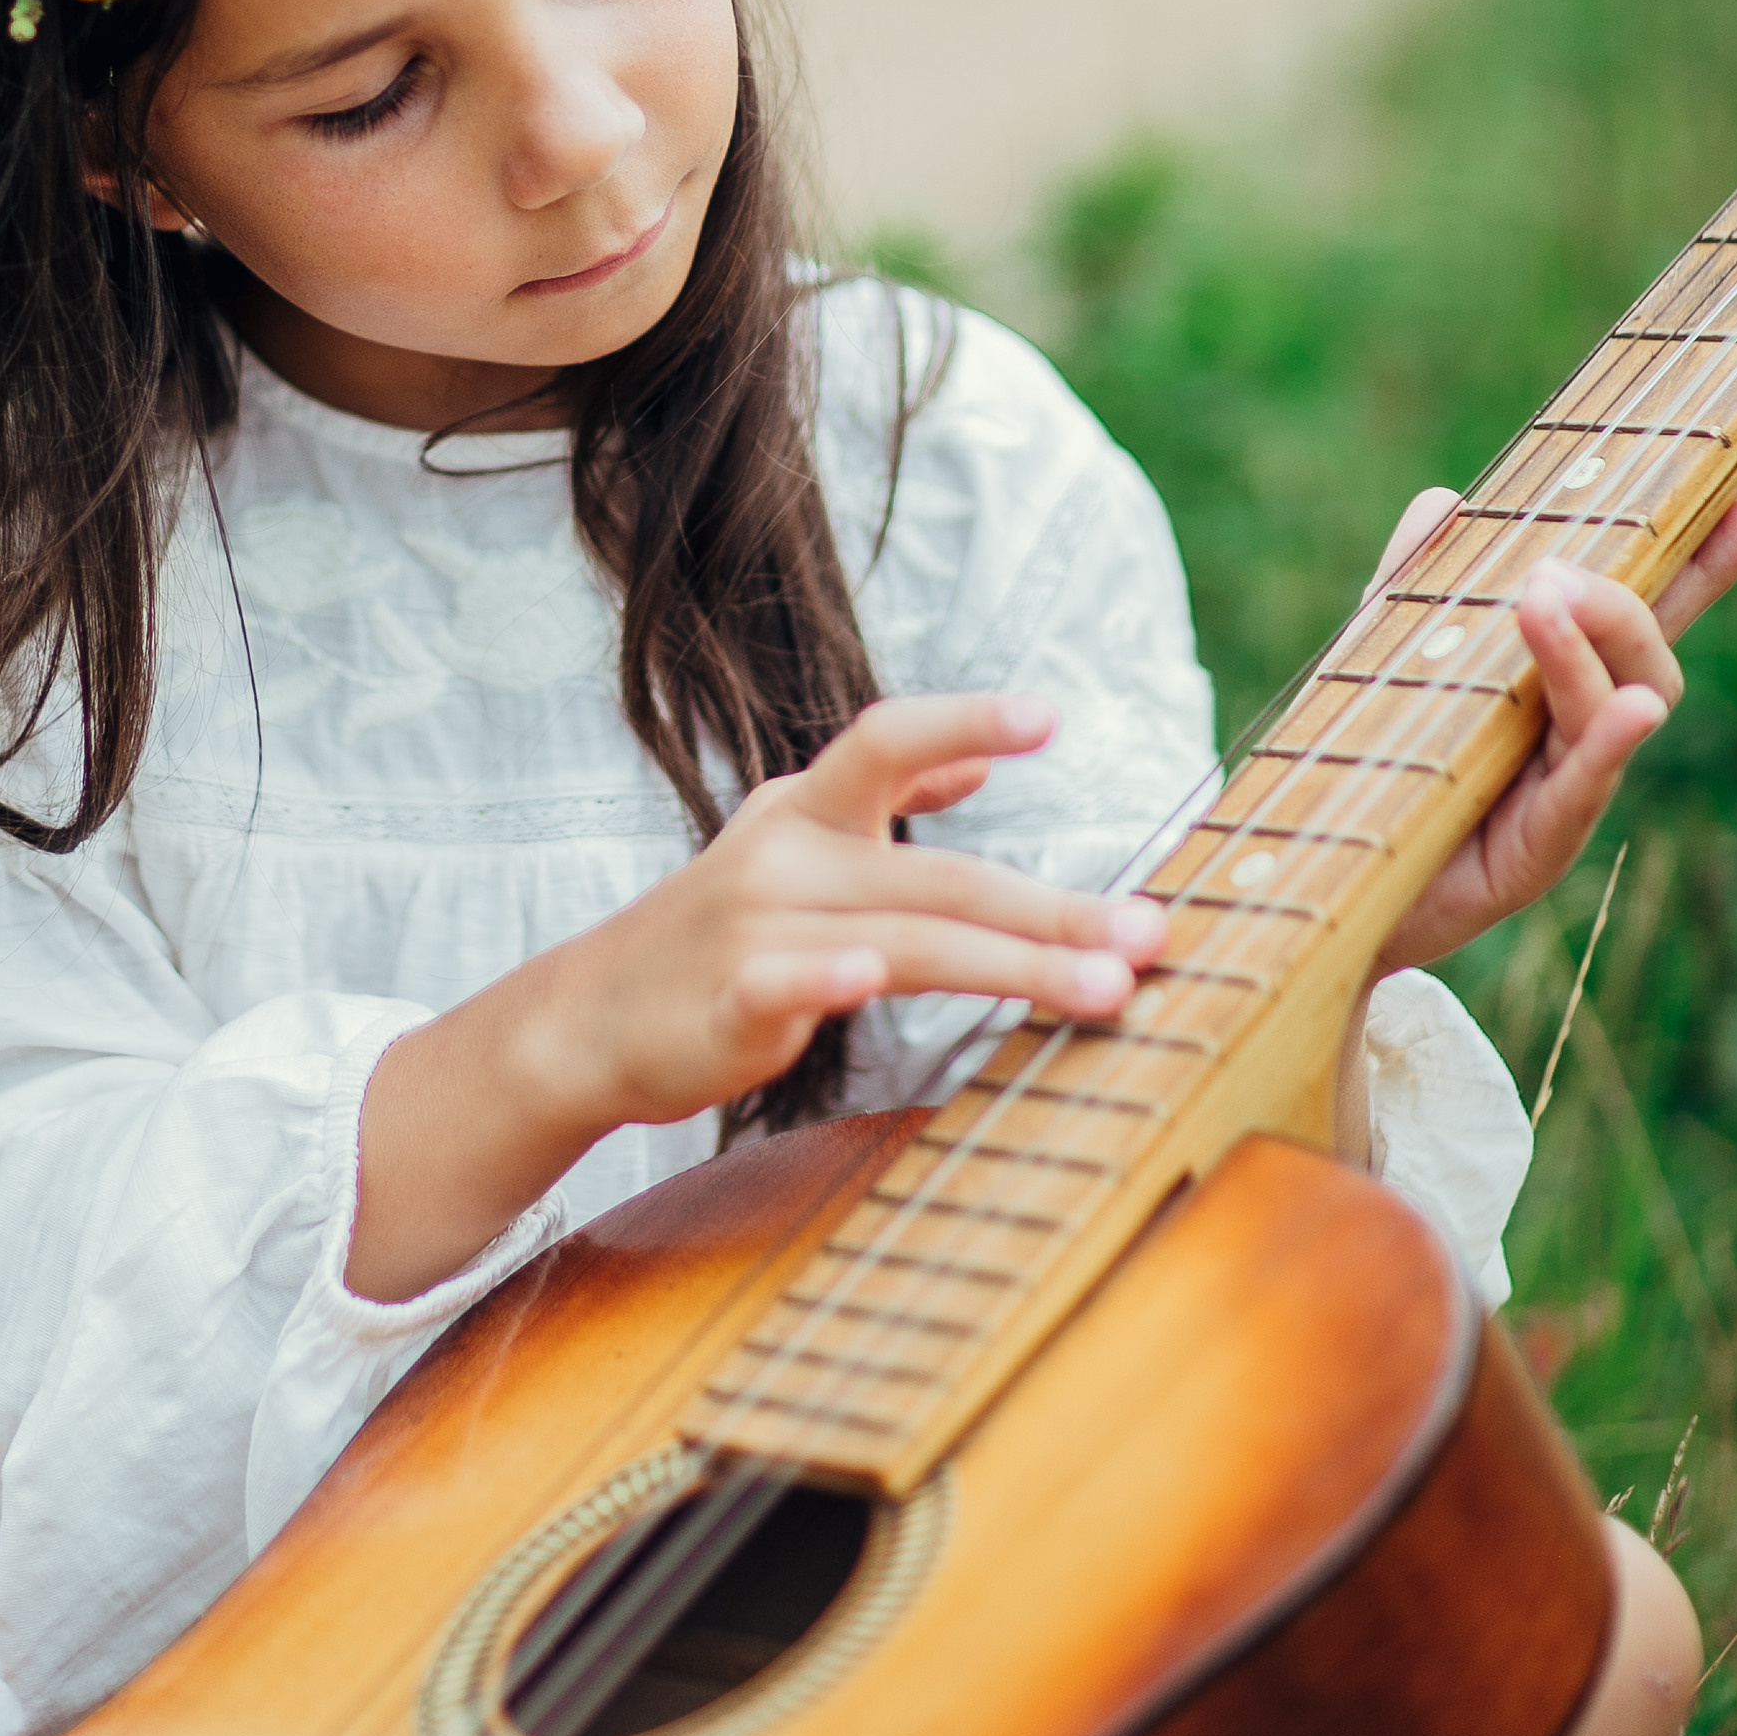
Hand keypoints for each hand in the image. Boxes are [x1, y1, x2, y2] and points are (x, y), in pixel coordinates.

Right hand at [347, 693, 1165, 1300]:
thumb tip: (976, 761)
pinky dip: (831, 976)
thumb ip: (886, 798)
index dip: (969, 721)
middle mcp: (788, 853)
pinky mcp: (730, 1001)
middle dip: (1058, 907)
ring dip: (1015, 962)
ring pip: (907, 938)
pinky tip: (868, 978)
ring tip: (1105, 989)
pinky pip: (791, 982)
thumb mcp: (792, 843)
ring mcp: (757, 925)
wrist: (584, 1019)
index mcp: (808, 810)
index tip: (1053, 715)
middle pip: (944, 873)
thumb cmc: (712, 934)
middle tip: (1152, 932)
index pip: (889, 742)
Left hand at [1372, 486, 1736, 972]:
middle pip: (1644, 654)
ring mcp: (1568, 786)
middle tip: (1553, 570)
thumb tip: (1444, 498)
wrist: (1329, 875)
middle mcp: (1576, 728)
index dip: (1698, 558)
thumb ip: (1417, 583)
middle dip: (1619, 601)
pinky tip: (1629, 709)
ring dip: (1592, 647)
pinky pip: (1588, 785)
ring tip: (1548, 596)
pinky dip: (1609, 741)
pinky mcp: (1541, 845)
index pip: (1641, 607)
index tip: (1735, 501)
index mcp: (1556, 677)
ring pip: (1621, 705)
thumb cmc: (1375, 763)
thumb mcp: (1387, 658)